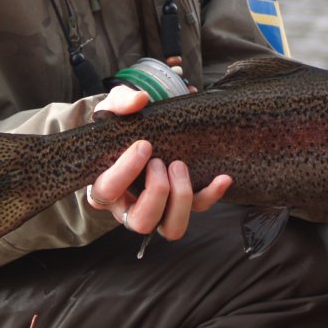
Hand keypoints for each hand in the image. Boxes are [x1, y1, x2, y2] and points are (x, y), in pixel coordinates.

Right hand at [85, 85, 232, 239]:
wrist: (136, 131)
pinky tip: (222, 178)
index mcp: (104, 185)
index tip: (144, 145)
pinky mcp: (179, 203)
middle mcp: (128, 205)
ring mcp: (157, 208)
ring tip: (180, 166)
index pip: (107, 191)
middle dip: (157, 191)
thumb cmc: (118, 126)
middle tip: (162, 162)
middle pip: (141, 221)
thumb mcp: (112, 109)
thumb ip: (121, 102)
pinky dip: (211, 195)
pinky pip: (198, 208)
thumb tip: (140, 100)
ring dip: (181, 199)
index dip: (125, 171)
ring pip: (170, 227)